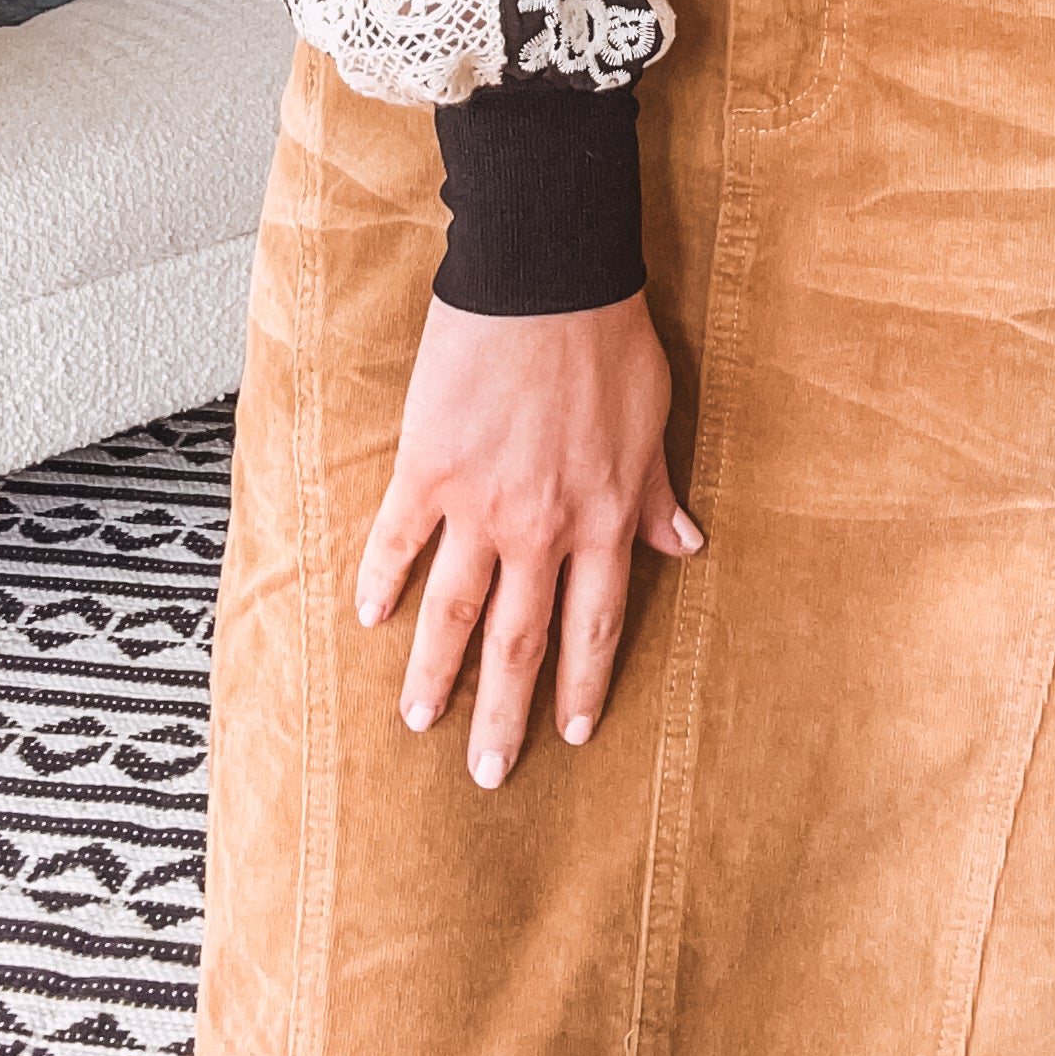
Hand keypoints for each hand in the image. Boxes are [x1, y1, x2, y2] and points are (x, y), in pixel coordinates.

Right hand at [355, 288, 701, 788]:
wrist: (547, 279)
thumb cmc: (610, 338)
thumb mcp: (653, 420)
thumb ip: (656, 494)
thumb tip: (686, 545)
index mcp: (600, 519)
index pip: (594, 626)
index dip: (583, 685)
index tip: (574, 734)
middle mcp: (540, 528)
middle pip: (519, 642)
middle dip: (504, 715)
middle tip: (488, 776)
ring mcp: (479, 504)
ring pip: (454, 611)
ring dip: (435, 674)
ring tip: (418, 722)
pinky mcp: (428, 467)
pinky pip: (398, 538)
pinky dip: (382, 579)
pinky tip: (368, 616)